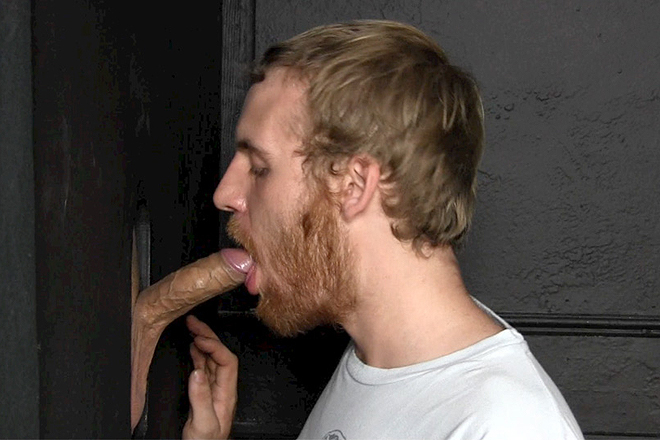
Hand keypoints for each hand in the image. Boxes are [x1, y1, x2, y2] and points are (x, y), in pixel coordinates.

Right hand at [183, 315, 237, 439]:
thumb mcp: (203, 423)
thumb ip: (201, 398)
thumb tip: (197, 372)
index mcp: (226, 394)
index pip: (227, 361)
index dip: (215, 346)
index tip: (199, 339)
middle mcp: (222, 388)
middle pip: (219, 355)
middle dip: (208, 336)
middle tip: (193, 322)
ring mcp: (213, 389)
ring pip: (210, 359)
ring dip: (202, 342)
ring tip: (191, 328)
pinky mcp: (203, 392)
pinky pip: (202, 368)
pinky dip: (197, 355)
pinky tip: (192, 348)